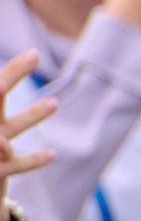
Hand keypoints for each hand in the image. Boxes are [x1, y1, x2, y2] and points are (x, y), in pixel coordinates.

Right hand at [0, 50, 57, 186]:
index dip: (14, 71)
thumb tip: (13, 83)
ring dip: (31, 115)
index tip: (33, 54)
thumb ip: (2, 103)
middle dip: (13, 76)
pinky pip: (14, 166)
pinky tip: (52, 154)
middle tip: (34, 55)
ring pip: (9, 129)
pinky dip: (32, 161)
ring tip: (55, 102)